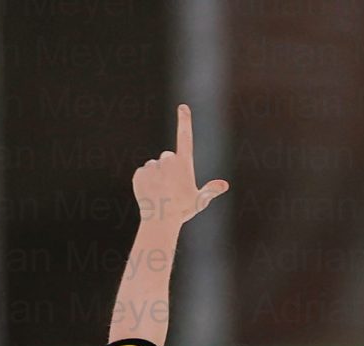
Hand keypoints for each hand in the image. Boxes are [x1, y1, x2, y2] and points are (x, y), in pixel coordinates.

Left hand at [131, 104, 227, 228]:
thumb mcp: (200, 201)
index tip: (183, 107)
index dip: (185, 121)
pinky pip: (142, 174)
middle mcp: (167, 160)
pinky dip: (145, 182)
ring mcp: (152, 166)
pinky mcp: (139, 173)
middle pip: (167, 158)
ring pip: (154, 167)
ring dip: (156, 176)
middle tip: (171, 188)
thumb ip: (210, 190)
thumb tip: (224, 185)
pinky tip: (150, 194)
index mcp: (183, 163)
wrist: (160, 220)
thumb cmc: (182, 210)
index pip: (185, 137)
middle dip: (168, 168)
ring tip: (160, 193)